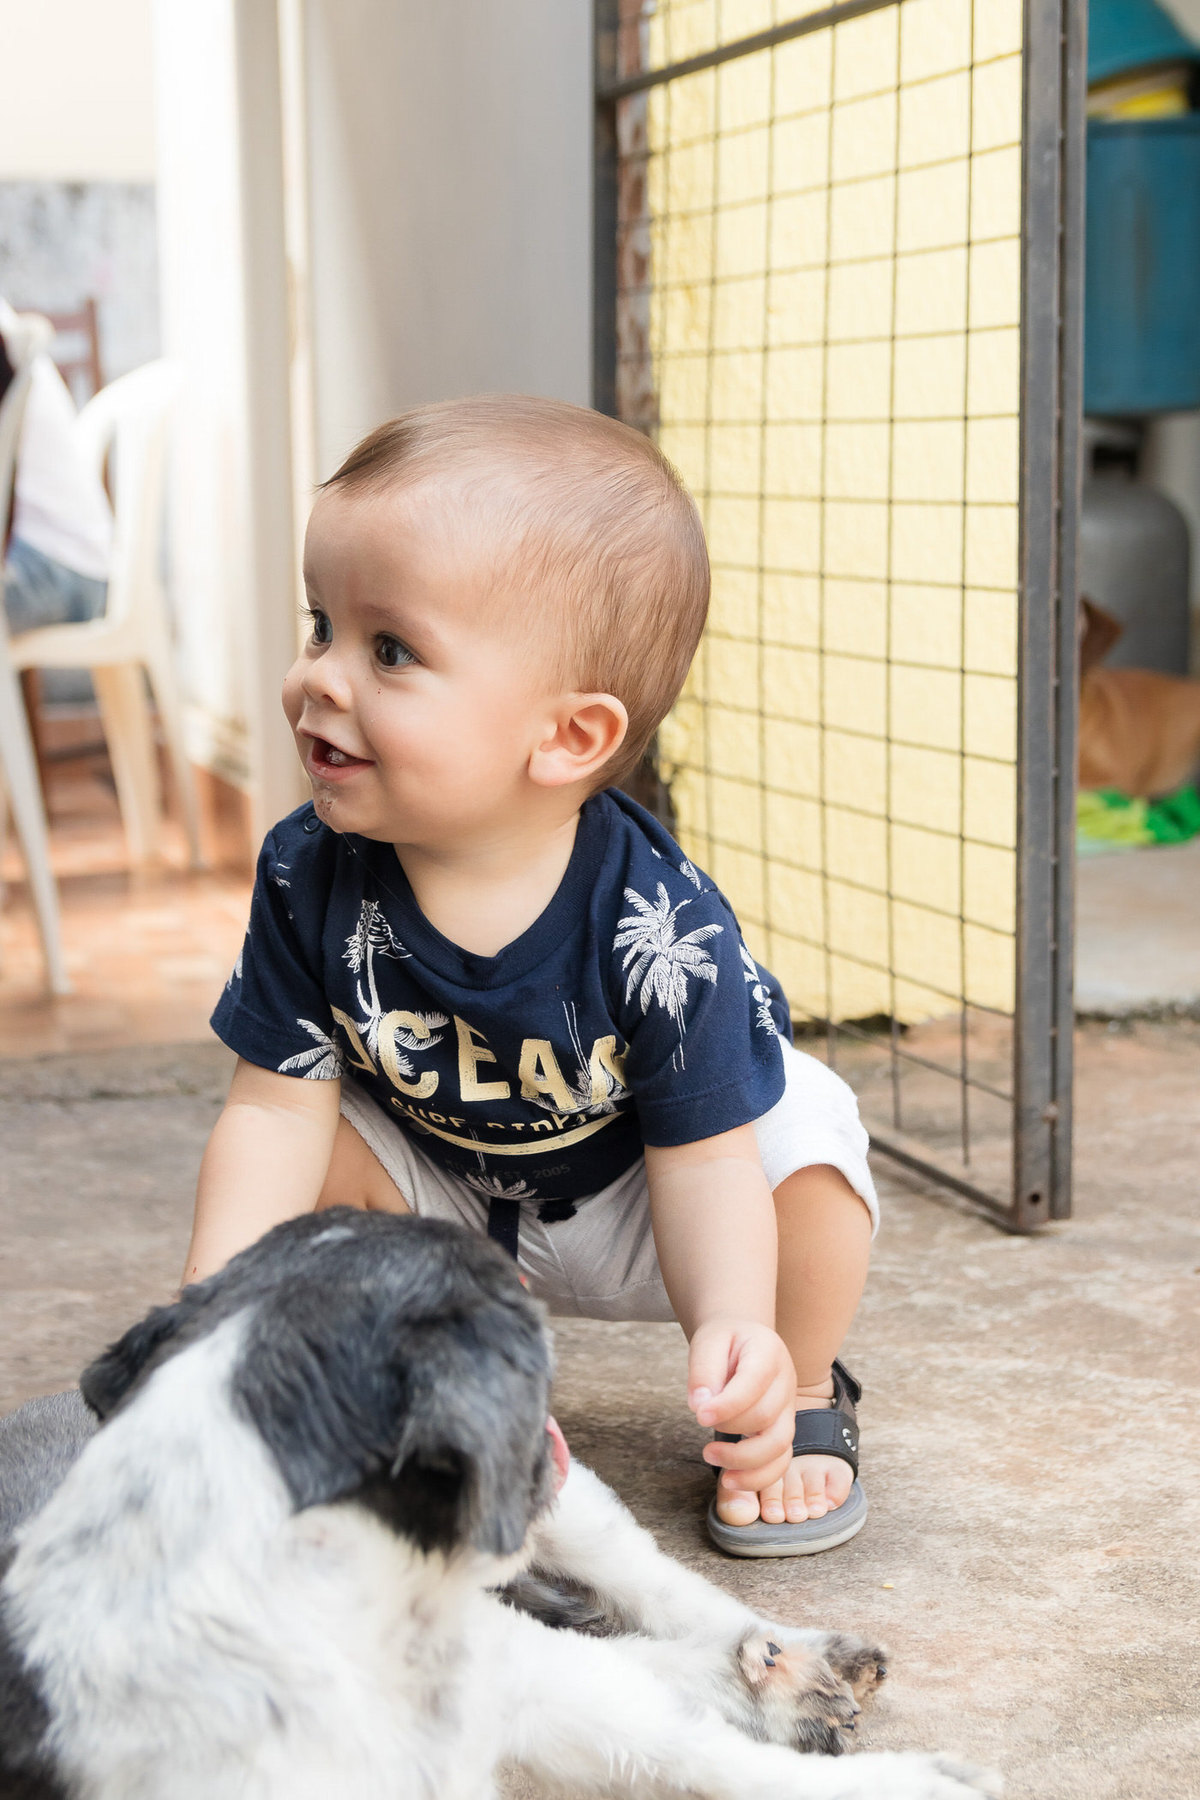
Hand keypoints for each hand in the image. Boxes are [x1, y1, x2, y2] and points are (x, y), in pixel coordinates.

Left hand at [687, 1319, 796, 1493]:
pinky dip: (757, 1478)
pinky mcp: (782, 1430)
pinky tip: (729, 1478)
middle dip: (729, 1427)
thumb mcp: (708, 1341)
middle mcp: (786, 1382)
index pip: (754, 1383)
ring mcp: (788, 1409)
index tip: (698, 1415)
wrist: (744, 1340)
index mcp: (769, 1352)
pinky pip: (780, 1462)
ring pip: (779, 1446)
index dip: (727, 1405)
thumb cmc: (725, 1340)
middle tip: (699, 1422)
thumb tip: (699, 1407)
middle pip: (766, 1416)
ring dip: (744, 1461)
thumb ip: (703, 1370)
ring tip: (710, 1456)